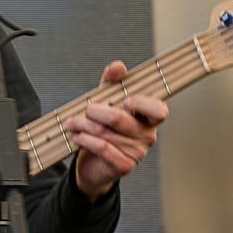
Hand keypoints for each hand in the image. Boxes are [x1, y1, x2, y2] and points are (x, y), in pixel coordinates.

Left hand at [66, 60, 167, 201]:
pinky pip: (102, 147)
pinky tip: (77, 137)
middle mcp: (148, 135)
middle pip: (119, 118)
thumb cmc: (103, 127)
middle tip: (84, 109)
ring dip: (83, 125)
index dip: (142, 103)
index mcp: (149, 118)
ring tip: (73, 123)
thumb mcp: (106, 100)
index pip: (159, 110)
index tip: (125, 99)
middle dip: (94, 111)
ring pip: (106, 133)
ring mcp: (137, 152)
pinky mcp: (125, 165)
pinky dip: (85, 139)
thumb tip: (118, 66)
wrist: (93, 162)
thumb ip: (112, 82)